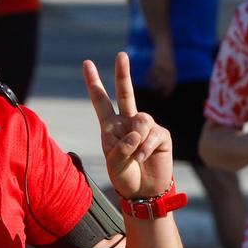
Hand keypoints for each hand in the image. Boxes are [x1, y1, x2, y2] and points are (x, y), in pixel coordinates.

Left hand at [84, 52, 173, 199]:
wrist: (144, 192)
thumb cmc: (124, 176)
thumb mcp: (113, 163)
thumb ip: (121, 146)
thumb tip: (137, 130)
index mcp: (110, 126)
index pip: (101, 101)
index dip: (94, 82)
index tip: (87, 63)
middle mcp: (128, 122)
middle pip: (125, 93)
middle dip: (123, 73)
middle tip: (121, 55)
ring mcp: (146, 127)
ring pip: (140, 120)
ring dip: (135, 141)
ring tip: (135, 156)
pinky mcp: (161, 134)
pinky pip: (151, 134)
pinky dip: (145, 148)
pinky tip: (144, 157)